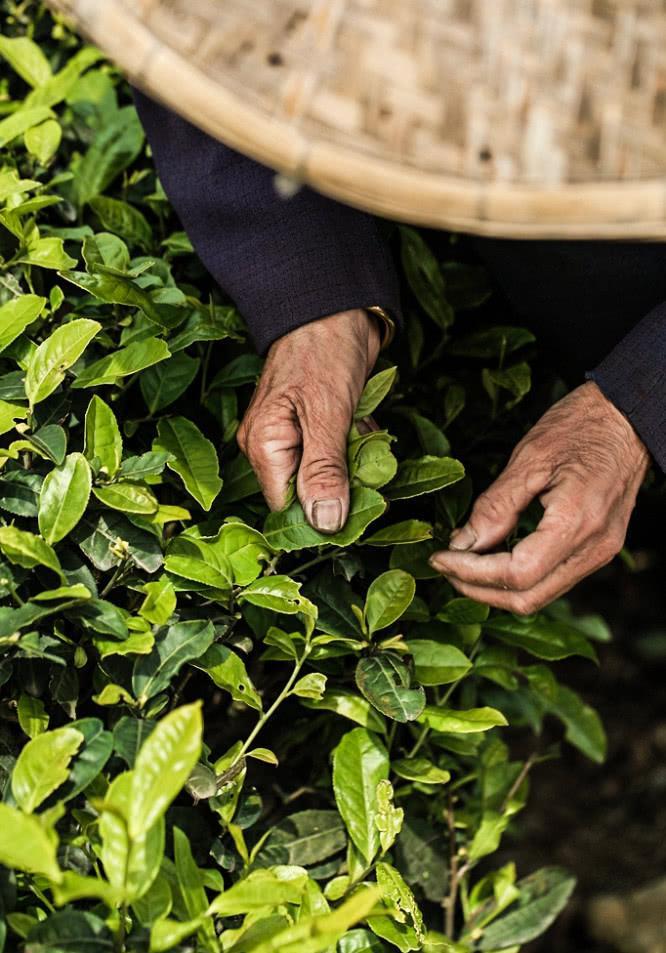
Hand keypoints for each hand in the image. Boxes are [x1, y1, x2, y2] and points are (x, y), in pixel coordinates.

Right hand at [237, 309, 380, 531]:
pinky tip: (366, 425)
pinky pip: (337, 452)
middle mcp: (271, 445)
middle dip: (344, 486)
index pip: (286, 507)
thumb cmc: (325, 349)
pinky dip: (357, 445)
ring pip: (327, 474)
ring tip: (367, 433)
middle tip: (373, 468)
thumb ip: (325, 470)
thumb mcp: (328, 413)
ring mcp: (293, 435)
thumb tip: (325, 523)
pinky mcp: (315, 425)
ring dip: (356, 464)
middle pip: (308, 493)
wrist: (335, 304)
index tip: (360, 510)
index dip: (321, 514)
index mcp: (263, 445)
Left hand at [429, 382, 649, 613]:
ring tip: (462, 563)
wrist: (628, 418)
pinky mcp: (598, 549)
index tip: (440, 558)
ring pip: (540, 595)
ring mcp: (600, 552)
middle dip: (478, 588)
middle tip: (444, 565)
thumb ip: (496, 506)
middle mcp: (594, 547)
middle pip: (528, 597)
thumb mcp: (530, 458)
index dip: (471, 573)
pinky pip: (553, 579)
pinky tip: (493, 556)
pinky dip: (518, 576)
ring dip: (496, 587)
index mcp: (578, 521)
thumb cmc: (582, 426)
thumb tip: (463, 544)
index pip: (518, 573)